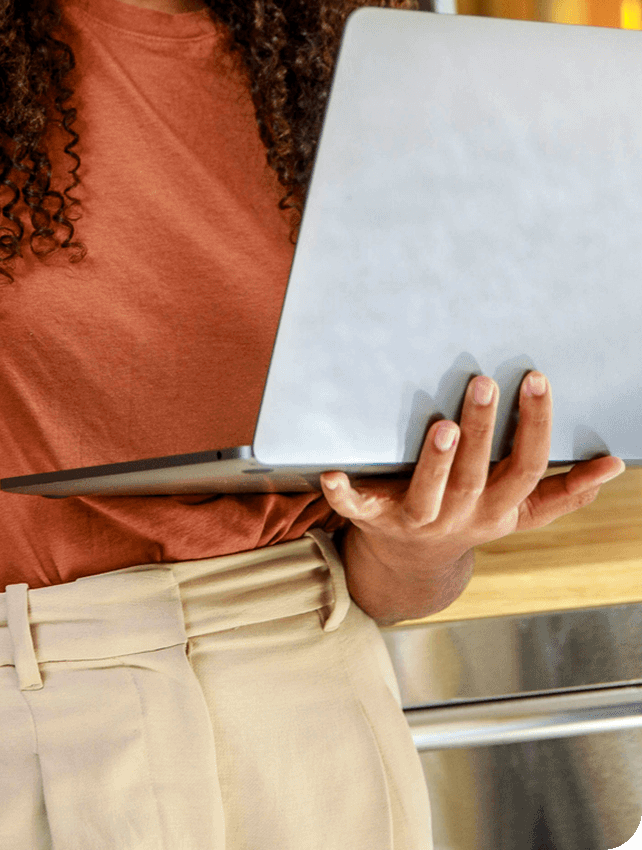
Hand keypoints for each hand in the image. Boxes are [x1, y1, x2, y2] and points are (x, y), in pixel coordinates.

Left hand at [321, 371, 625, 621]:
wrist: (412, 563)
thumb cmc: (470, 516)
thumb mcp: (519, 509)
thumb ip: (563, 491)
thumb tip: (615, 465)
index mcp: (500, 506)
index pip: (527, 465)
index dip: (535, 425)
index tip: (537, 379)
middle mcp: (462, 513)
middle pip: (479, 472)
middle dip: (484, 428)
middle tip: (485, 382)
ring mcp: (417, 517)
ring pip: (431, 491)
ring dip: (436, 460)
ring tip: (443, 425)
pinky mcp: (372, 517)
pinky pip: (355, 506)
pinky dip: (342, 492)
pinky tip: (330, 473)